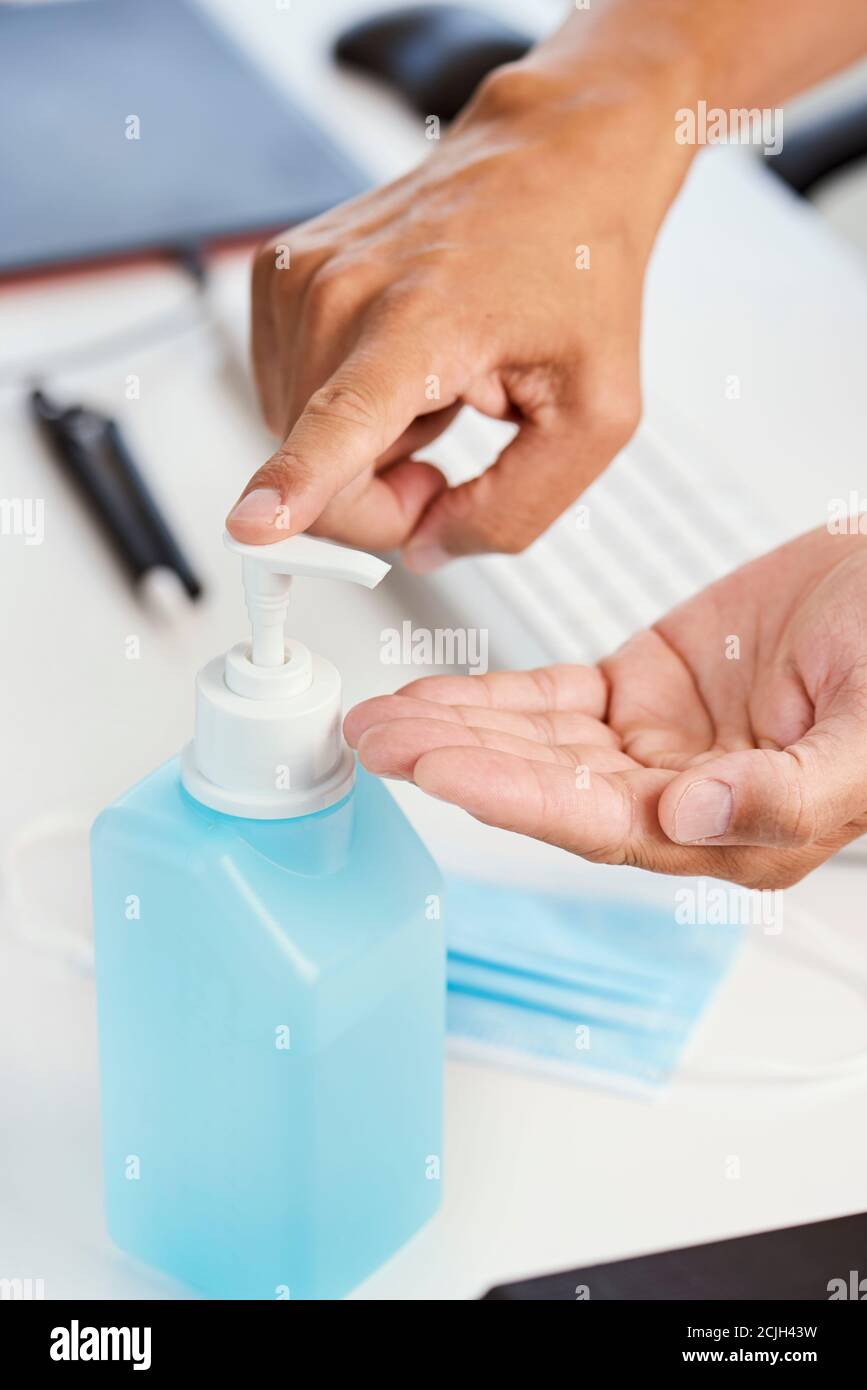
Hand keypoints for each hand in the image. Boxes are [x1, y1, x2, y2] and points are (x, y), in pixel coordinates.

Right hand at [227, 54, 688, 564]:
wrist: (548, 166)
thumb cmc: (575, 277)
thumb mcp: (595, 417)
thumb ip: (515, 509)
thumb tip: (423, 550)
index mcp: (423, 320)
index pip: (344, 420)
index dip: (295, 485)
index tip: (251, 525)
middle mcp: (340, 292)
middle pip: (323, 477)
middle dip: (386, 495)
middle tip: (455, 432)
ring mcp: (297, 280)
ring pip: (300, 443)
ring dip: (370, 446)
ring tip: (434, 379)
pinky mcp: (277, 278)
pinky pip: (292, 403)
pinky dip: (347, 406)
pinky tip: (400, 361)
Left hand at [345, 527, 866, 887]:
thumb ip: (787, 790)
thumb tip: (687, 812)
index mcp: (736, 830)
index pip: (601, 822)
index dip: (515, 797)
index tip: (440, 769)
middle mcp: (684, 798)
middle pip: (548, 788)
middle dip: (458, 763)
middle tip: (376, 741)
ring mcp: (655, 744)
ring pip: (538, 744)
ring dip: (458, 729)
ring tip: (381, 719)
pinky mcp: (640, 689)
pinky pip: (552, 699)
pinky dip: (491, 696)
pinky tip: (434, 697)